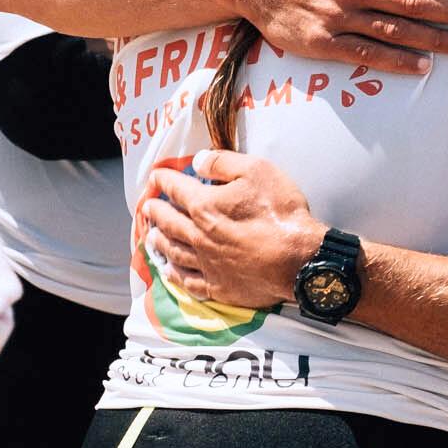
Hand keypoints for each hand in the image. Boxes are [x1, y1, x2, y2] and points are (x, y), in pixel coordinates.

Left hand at [143, 150, 322, 308]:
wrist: (299, 260)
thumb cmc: (280, 212)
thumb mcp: (257, 171)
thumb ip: (223, 163)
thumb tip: (197, 161)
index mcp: (205, 206)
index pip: (176, 189)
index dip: (163, 180)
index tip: (156, 177)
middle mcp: (198, 235)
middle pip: (168, 222)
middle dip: (156, 212)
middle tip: (148, 208)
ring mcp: (206, 263)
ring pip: (173, 252)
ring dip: (159, 242)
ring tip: (151, 237)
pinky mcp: (218, 286)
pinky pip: (187, 281)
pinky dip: (174, 275)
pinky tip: (170, 272)